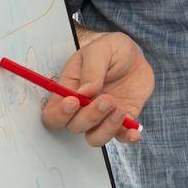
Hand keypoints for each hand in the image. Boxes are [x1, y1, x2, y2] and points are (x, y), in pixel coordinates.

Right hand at [39, 31, 153, 146]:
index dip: (59, 115)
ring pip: (95, 138)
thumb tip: (84, 93)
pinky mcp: (122, 120)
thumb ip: (91, 70)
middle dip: (89, 116)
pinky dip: (128, 138)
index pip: (52, 115)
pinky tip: (135, 132)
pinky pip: (122, 137)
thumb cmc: (111, 49)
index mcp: (69, 91)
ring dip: (106, 129)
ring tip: (119, 110)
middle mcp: (82, 108)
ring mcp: (102, 117)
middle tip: (106, 100)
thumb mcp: (100, 50)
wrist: (133, 55)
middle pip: (75, 127)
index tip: (74, 102)